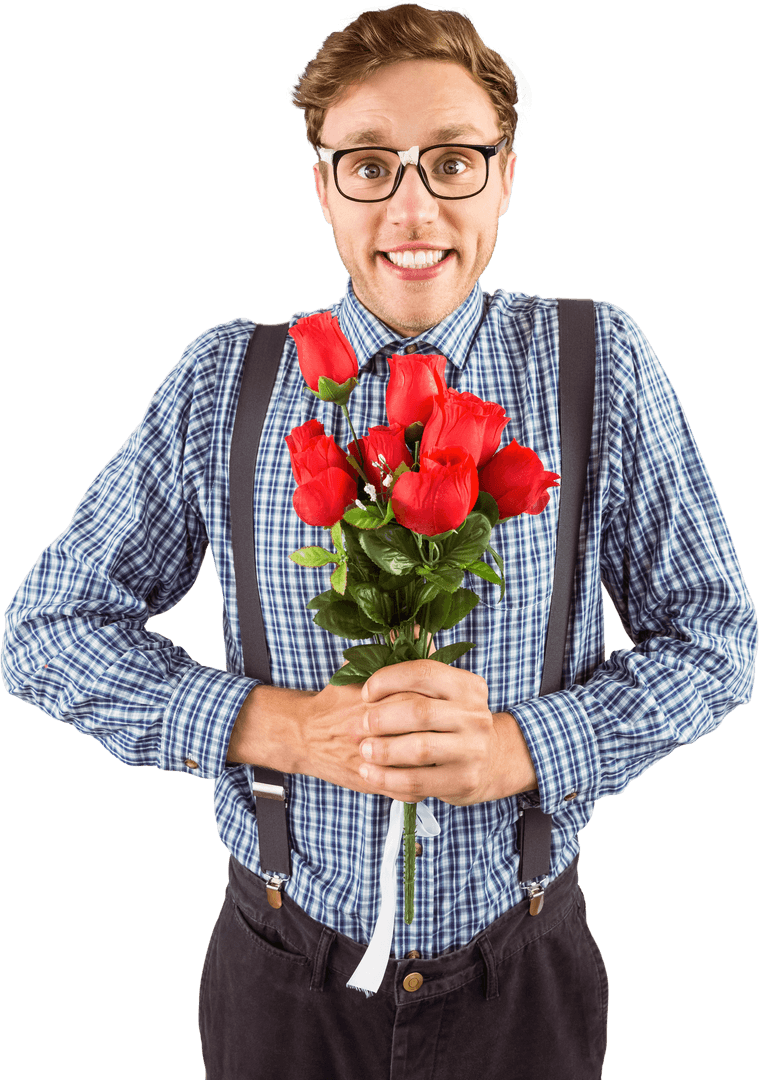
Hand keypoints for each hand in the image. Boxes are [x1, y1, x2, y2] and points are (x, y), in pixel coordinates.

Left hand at [358, 660, 537, 804]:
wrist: (489, 760)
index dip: (388, 680)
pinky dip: (387, 779)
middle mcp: (475, 715)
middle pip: (419, 712)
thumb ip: (418, 659)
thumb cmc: (451, 718)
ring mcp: (473, 750)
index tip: (365, 692)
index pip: (423, 672)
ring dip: (383, 750)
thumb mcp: (443, 688)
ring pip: (419, 749)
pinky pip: (418, 782)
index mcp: (467, 685)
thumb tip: (390, 629)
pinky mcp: (463, 780)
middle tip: (358, 725)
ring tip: (363, 750)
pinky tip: (369, 773)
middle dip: (381, 719)